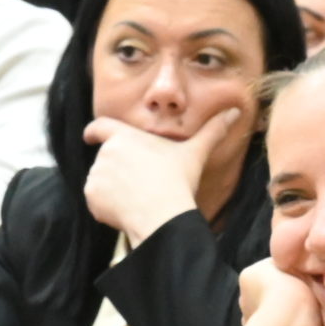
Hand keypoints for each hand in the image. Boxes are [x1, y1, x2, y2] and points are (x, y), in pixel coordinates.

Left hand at [80, 110, 241, 247]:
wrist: (161, 213)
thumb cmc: (177, 181)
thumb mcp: (195, 153)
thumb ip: (213, 131)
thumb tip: (235, 112)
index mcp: (124, 136)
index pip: (101, 126)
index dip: (94, 132)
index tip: (89, 136)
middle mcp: (105, 152)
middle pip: (108, 161)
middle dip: (119, 172)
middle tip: (141, 185)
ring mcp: (96, 174)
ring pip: (102, 183)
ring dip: (114, 190)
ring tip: (138, 199)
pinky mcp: (92, 197)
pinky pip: (97, 203)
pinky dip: (108, 208)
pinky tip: (128, 210)